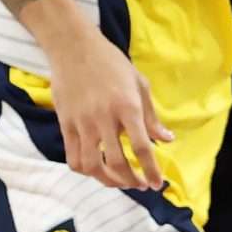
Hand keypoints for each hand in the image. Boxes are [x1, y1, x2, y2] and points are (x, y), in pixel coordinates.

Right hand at [44, 29, 172, 190]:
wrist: (73, 47)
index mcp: (127, 107)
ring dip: (109, 181)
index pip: (141, 148)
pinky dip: (87, 170)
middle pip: (117, 163)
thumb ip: (152, 117)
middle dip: (132, 181)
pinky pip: (73, 157)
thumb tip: (167, 140)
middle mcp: (104, 118)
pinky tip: (98, 170)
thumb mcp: (139, 84)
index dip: (151, 170)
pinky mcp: (64, 124)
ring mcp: (81, 123)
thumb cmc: (111, 63)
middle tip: (141, 185)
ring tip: (121, 181)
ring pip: (93, 166)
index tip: (157, 183)